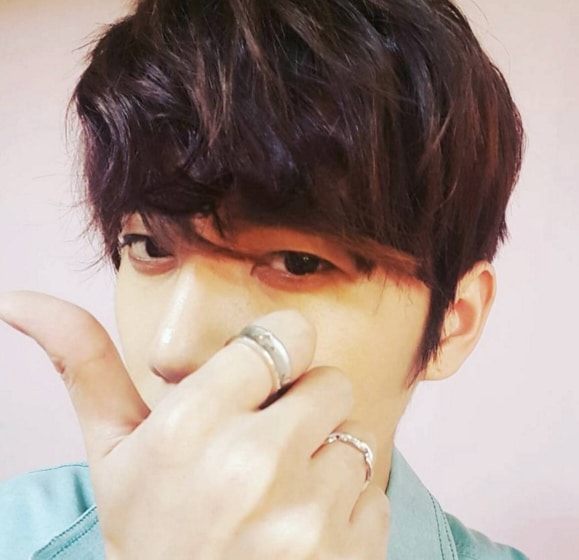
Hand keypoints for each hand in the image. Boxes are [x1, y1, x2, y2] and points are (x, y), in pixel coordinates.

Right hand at [0, 291, 388, 559]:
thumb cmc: (149, 534)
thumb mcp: (113, 452)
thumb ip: (84, 365)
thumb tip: (20, 301)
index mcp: (190, 427)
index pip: (286, 336)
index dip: (277, 356)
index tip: (260, 380)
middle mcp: (253, 465)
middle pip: (330, 381)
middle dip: (303, 407)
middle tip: (264, 449)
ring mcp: (307, 516)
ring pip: (355, 438)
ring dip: (323, 461)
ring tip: (277, 498)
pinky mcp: (349, 554)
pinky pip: (373, 496)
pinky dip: (346, 513)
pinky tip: (299, 537)